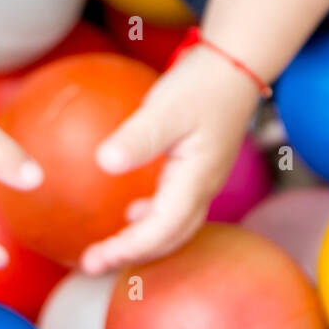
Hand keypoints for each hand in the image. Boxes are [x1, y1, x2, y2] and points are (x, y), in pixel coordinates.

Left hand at [79, 45, 260, 274]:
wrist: (235, 65)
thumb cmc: (202, 84)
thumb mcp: (166, 108)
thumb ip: (138, 137)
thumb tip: (104, 163)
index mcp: (196, 179)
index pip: (161, 229)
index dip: (129, 248)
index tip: (96, 258)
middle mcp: (203, 187)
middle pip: (170, 237)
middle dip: (133, 255)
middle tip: (93, 264)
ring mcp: (204, 179)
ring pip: (175, 226)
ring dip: (144, 241)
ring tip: (111, 247)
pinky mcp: (199, 168)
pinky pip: (176, 208)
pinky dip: (153, 220)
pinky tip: (135, 211)